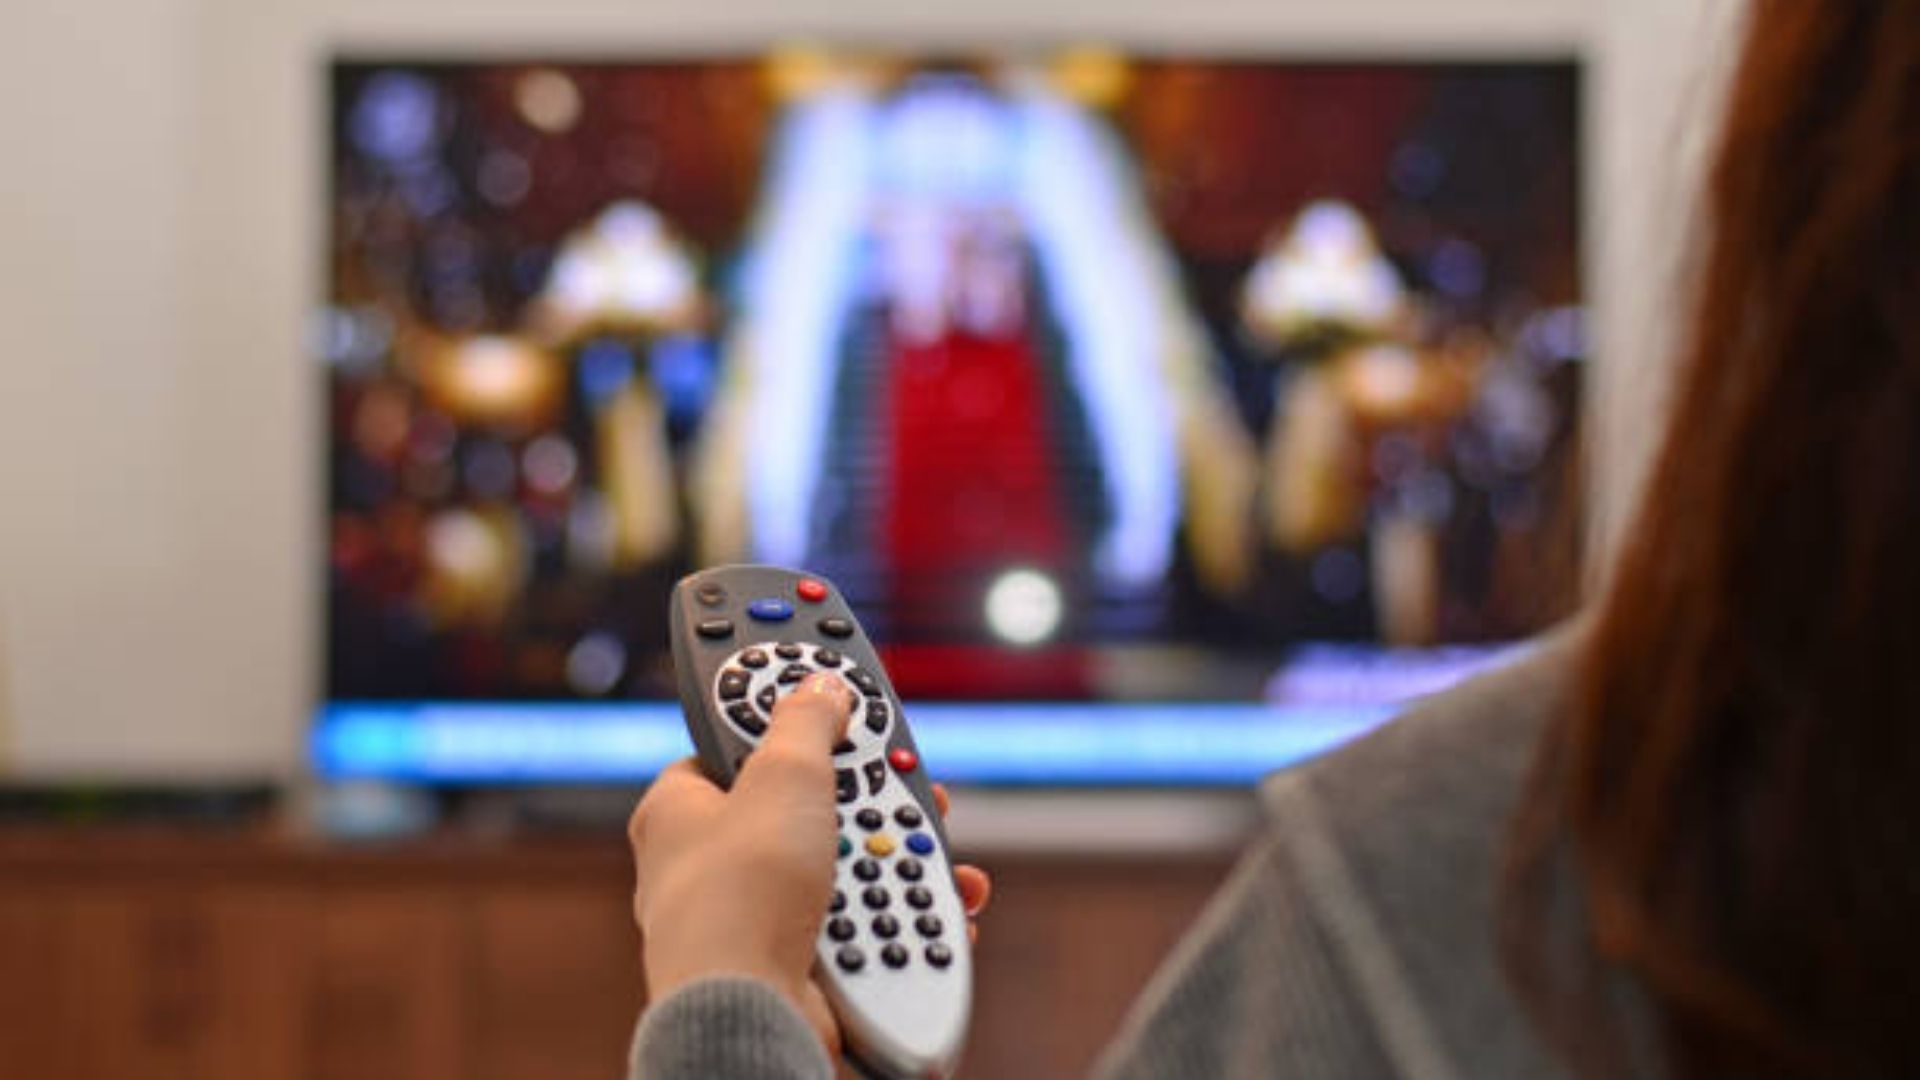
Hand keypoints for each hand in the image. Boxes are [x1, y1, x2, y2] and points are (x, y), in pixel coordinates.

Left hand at [629, 673, 991, 1053]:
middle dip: (870, 796)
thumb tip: (822, 690)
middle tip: (907, 780)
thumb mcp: (783, 773)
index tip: (833, 683)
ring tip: (928, 855)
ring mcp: (753, 917)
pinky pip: (861, 924)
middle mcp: (708, 863)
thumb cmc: (741, 892)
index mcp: (679, 808)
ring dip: (898, 859)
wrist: (751, 1010)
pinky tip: (935, 911)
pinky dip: (904, 917)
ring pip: (843, 866)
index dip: (789, 706)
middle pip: (807, 802)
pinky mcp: (796, 964)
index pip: (737, 737)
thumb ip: (807, 721)